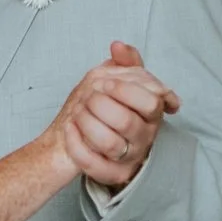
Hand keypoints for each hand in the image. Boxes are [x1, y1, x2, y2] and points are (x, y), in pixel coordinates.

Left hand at [56, 43, 180, 190]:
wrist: (82, 134)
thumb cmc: (106, 105)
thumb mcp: (117, 77)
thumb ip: (125, 61)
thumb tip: (118, 46)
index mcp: (151, 113)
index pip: (151, 102)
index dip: (124, 90)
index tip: (102, 83)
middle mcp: (145, 137)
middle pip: (127, 122)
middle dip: (99, 104)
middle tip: (86, 97)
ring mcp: (130, 158)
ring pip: (109, 143)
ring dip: (86, 122)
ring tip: (77, 112)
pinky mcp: (113, 175)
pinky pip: (93, 164)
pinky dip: (76, 144)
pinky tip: (70, 129)